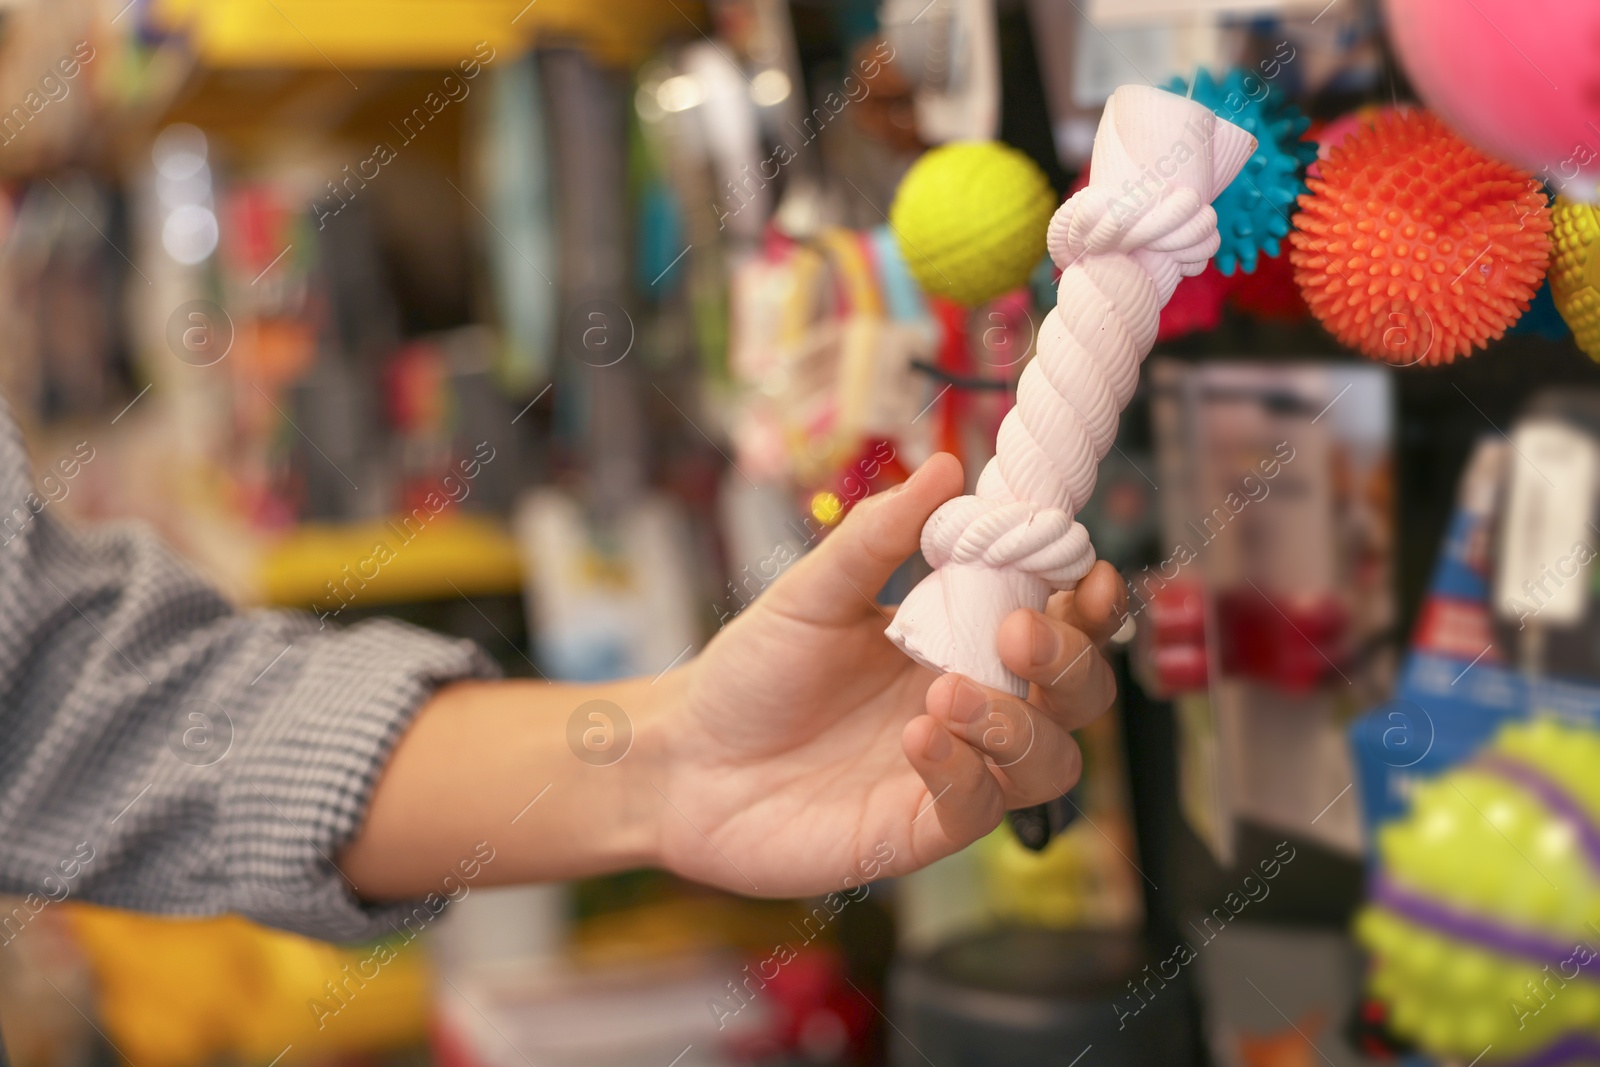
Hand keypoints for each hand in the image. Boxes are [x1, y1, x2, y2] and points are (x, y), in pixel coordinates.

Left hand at [645, 453, 1127, 897]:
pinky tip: (918, 741)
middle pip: (1078, 693)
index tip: (1084, 570)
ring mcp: (956, 770)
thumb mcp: (812, 592)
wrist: (685, 761)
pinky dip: (962, 773)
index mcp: (960, 639)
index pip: (1057, 621)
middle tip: (1017, 631)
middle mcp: (973, 704)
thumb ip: (881, 535)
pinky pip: (978, 809)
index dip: (1087, 601)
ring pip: (1050, 761)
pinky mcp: (921, 829)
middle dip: (1069, 660)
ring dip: (1019, 724)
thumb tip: (947, 468)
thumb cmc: (751, 673)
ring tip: (946, 694)